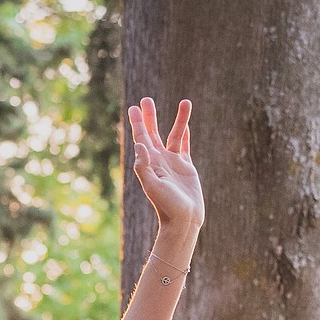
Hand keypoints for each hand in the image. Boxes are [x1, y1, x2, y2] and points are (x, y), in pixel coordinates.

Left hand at [127, 97, 202, 234]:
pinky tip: (186, 125)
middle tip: (146, 99)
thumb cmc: (166, 206)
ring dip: (178, 119)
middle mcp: (159, 160)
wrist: (183, 220)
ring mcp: (173, 163)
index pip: (142, 138)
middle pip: (153, 132)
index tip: (133, 108)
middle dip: (150, 116)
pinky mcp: (186, 167)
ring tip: (185, 101)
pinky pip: (185, 146)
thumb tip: (139, 144)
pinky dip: (185, 134)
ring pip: (175, 134)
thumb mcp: (152, 186)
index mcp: (149, 163)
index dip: (137, 123)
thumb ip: (144, 166)